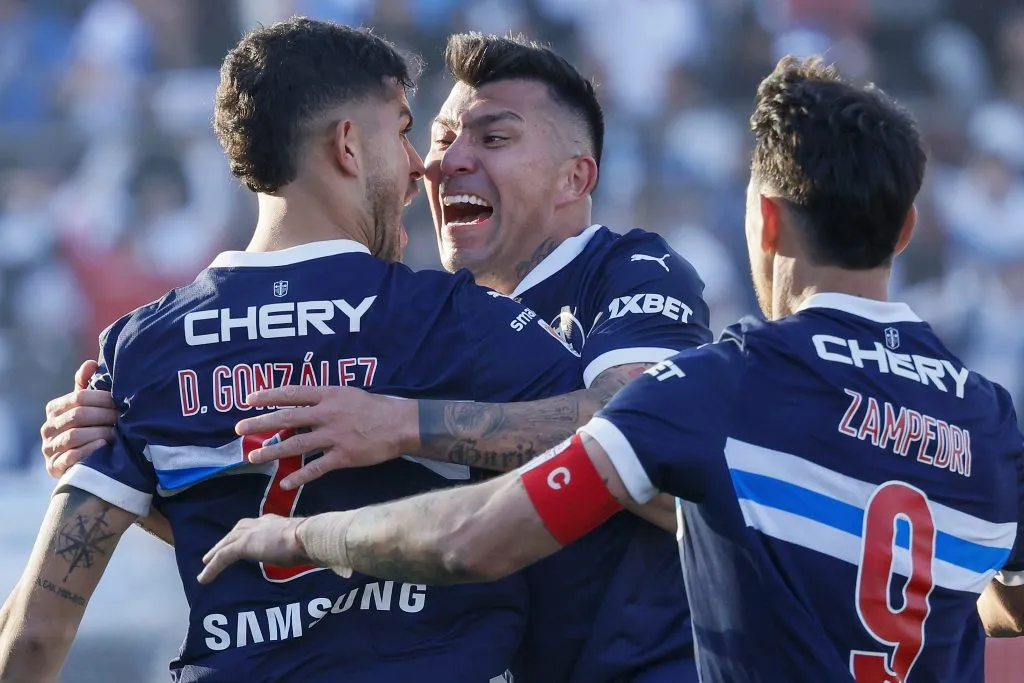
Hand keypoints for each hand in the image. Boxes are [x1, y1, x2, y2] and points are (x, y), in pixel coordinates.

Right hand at [40, 360, 116, 477]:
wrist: (81, 464)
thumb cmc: (88, 429)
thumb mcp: (87, 407)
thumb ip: (86, 386)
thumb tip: (91, 363)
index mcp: (54, 409)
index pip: (78, 397)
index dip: (103, 399)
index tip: (122, 402)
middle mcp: (47, 428)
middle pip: (78, 415)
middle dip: (105, 416)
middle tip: (124, 418)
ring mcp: (49, 449)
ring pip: (74, 436)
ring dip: (100, 433)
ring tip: (118, 433)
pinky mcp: (54, 468)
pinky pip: (71, 457)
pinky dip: (89, 451)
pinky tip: (104, 448)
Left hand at [198, 514, 310, 583]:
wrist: (308, 537)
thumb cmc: (311, 541)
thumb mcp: (300, 544)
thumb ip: (295, 548)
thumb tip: (306, 554)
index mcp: (275, 522)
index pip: (256, 525)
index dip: (247, 532)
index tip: (244, 538)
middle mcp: (261, 523)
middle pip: (237, 530)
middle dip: (226, 540)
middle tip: (216, 550)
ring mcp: (251, 534)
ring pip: (227, 543)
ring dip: (215, 552)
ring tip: (205, 563)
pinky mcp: (244, 545)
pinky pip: (223, 557)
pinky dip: (212, 568)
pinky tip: (203, 578)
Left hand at [235, 386, 415, 489]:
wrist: (400, 424)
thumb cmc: (375, 407)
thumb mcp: (348, 394)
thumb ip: (325, 400)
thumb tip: (302, 406)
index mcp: (328, 395)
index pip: (292, 393)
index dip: (269, 395)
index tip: (249, 399)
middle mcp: (327, 414)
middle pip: (287, 418)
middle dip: (261, 424)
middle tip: (239, 429)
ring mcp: (333, 436)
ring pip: (296, 444)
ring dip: (272, 451)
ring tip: (253, 458)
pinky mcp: (342, 456)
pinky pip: (316, 468)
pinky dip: (299, 476)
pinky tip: (285, 483)